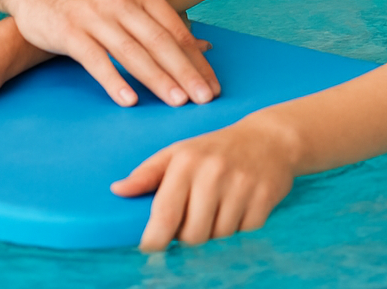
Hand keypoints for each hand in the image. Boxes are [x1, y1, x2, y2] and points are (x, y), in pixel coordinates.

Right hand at [1, 0, 220, 109]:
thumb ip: (160, 18)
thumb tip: (201, 46)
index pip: (176, 31)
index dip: (196, 61)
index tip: (212, 85)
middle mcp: (122, 2)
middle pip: (160, 43)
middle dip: (185, 73)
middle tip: (205, 99)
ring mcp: (95, 16)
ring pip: (132, 52)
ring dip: (157, 79)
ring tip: (177, 101)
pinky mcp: (69, 31)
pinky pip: (95, 60)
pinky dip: (113, 80)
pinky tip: (129, 99)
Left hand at [112, 112, 299, 250]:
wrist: (269, 138)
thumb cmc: (216, 148)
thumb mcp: (180, 152)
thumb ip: (147, 173)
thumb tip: (117, 190)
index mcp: (186, 161)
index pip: (164, 216)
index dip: (154, 241)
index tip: (152, 248)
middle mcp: (213, 172)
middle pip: (192, 236)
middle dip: (190, 236)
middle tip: (195, 219)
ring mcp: (241, 184)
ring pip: (218, 238)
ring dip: (216, 232)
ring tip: (219, 210)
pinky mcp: (264, 196)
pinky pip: (245, 233)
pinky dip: (240, 229)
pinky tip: (240, 207)